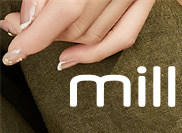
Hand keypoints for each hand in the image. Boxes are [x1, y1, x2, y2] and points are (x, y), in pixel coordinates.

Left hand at [1, 0, 155, 68]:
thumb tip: (28, 22)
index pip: (64, 12)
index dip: (36, 36)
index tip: (15, 52)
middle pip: (78, 27)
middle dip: (45, 34)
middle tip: (17, 30)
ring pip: (95, 35)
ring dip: (64, 40)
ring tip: (38, 34)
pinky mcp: (144, 0)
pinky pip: (124, 37)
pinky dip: (98, 52)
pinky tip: (73, 57)